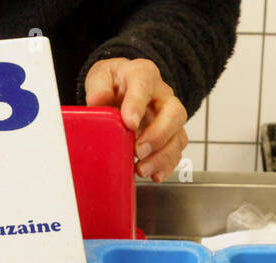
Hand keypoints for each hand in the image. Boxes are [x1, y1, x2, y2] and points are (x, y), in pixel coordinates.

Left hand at [85, 57, 188, 182]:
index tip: (128, 122)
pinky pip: (176, 152)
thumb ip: (98, 87)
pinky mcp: (171, 136)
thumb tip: (97, 101)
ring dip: (162, 156)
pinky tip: (153, 174)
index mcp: (144, 74)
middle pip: (174, 113)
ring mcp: (170, 117)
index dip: (137, 104)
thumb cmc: (115, 83)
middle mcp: (163, 96)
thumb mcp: (101, 76)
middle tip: (139, 150)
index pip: (144, 84)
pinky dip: (166, 166)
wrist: (123, 89)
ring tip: (142, 169)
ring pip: (178, 136)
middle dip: (158, 135)